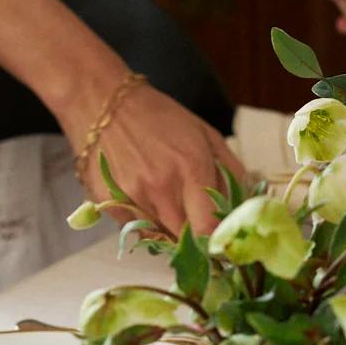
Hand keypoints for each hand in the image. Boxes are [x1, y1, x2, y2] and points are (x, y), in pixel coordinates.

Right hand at [84, 84, 244, 239]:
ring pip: (162, 238)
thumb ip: (231, 173)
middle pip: (185, 241)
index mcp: (191, 168)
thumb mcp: (207, 135)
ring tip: (169, 202)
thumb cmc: (161, 117)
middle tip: (197, 222)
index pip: (209, 230)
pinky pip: (138, 229)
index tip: (221, 241)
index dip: (217, 242)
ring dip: (171, 229)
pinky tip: (144, 196)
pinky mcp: (110, 205)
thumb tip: (243, 210)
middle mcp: (161, 188)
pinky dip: (147, 222)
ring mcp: (133, 198)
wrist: (102, 103)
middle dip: (195, 237)